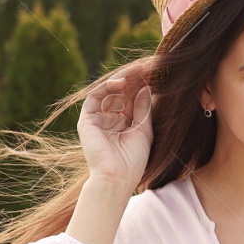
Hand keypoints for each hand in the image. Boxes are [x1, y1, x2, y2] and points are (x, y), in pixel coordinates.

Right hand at [77, 58, 155, 189]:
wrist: (117, 178)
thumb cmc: (133, 160)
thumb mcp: (144, 129)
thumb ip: (143, 108)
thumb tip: (147, 86)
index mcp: (123, 123)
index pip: (132, 97)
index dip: (143, 84)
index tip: (156, 72)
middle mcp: (110, 119)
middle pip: (122, 92)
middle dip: (135, 78)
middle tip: (148, 66)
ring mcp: (98, 118)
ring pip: (109, 91)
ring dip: (123, 79)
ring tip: (138, 71)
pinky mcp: (87, 120)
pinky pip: (95, 96)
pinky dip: (107, 87)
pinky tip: (121, 83)